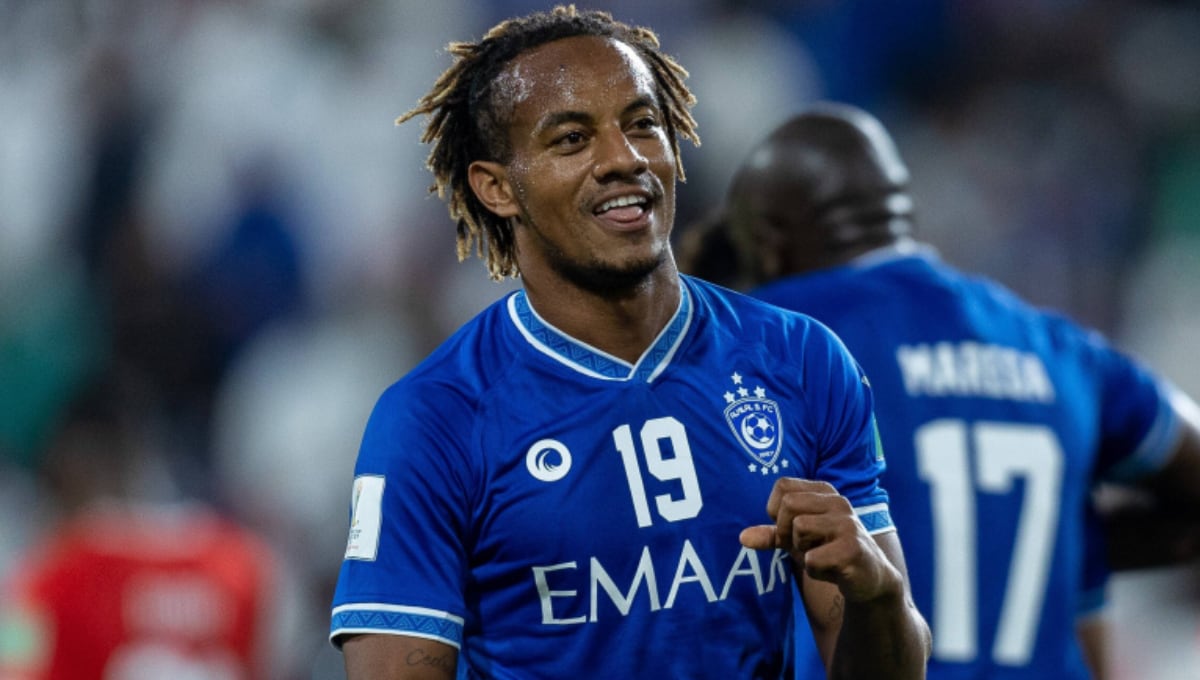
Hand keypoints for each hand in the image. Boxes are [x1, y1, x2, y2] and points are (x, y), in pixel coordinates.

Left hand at [740, 477, 901, 602]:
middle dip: (786, 532)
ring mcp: (848, 524)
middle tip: (804, 547)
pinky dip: (815, 571)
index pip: (783, 486)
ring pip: (799, 528)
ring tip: (821, 556)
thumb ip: (771, 535)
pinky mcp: (853, 549)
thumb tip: (742, 537)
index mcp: (824, 491)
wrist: (869, 579)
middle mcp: (838, 501)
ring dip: (802, 552)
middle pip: (788, 505)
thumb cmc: (828, 552)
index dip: (777, 511)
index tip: (790, 529)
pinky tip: (832, 570)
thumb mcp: (797, 540)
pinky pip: (812, 559)